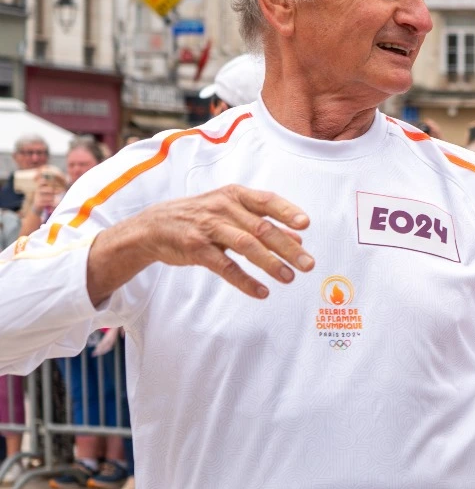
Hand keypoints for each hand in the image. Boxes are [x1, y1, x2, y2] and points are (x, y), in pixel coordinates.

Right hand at [86, 185, 311, 305]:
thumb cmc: (200, 217)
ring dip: (270, 264)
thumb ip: (263, 222)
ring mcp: (208, 228)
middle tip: (309, 264)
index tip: (306, 224)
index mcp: (234, 195)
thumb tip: (299, 239)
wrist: (152, 226)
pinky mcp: (196, 248)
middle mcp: (222, 208)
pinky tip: (261, 292)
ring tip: (289, 278)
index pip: (266, 200)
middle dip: (287, 247)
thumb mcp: (230, 212)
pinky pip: (225, 266)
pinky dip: (244, 281)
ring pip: (245, 245)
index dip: (287, 211)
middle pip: (261, 228)